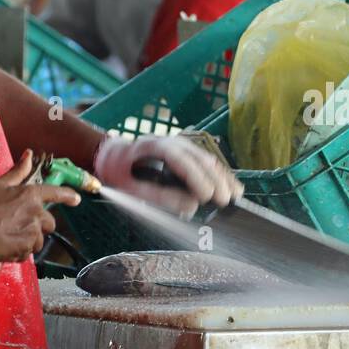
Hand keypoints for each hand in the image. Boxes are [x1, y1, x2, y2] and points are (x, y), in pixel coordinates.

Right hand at [0, 150, 80, 260]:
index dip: (68, 197)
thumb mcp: (0, 184)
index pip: (57, 194)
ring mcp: (31, 232)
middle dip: (39, 226)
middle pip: (50, 224)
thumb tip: (29, 155)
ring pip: (39, 240)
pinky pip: (27, 253)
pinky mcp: (24, 249)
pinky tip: (5, 245)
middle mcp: (36, 214)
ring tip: (9, 235)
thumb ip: (18, 171)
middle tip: (19, 225)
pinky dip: (19, 251)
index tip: (76, 200)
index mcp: (31, 195)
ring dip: (29, 240)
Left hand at [93, 135, 242, 218]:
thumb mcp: (131, 188)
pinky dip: (220, 174)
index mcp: (154, 146)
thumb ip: (160, 197)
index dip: (196, 178)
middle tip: (225, 200)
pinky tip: (232, 186)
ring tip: (235, 195)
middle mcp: (171, 141)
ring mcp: (180, 144)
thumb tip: (191, 207)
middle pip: (199, 157)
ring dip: (222, 176)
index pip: (181, 160)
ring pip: (207, 158)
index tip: (207, 196)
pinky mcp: (186, 152)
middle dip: (215, 179)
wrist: (112, 155)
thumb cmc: (118, 172)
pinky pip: (207, 162)